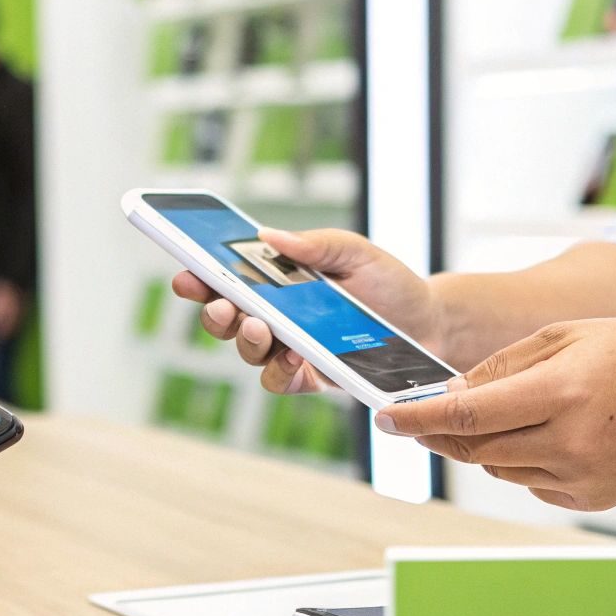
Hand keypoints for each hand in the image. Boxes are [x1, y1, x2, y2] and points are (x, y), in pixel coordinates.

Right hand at [173, 228, 440, 394]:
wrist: (430, 324)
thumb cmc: (388, 283)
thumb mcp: (356, 252)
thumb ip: (316, 244)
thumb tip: (269, 236)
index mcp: (277, 281)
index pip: (227, 278)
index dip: (200, 277)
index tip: (186, 272)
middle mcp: (275, 316)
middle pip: (226, 318)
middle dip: (214, 312)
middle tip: (223, 305)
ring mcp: (289, 348)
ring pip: (248, 352)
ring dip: (245, 341)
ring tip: (259, 327)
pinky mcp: (309, 377)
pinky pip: (279, 380)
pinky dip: (279, 371)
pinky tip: (293, 356)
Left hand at [376, 319, 615, 510]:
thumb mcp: (568, 336)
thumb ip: (504, 366)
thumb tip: (450, 394)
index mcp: (563, 391)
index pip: (471, 412)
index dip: (421, 418)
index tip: (386, 420)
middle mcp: (571, 440)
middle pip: (477, 447)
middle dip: (443, 432)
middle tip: (420, 418)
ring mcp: (583, 476)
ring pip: (500, 467)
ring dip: (487, 443)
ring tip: (515, 413)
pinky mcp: (591, 499)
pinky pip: (531, 483)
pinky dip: (524, 461)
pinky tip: (553, 435)